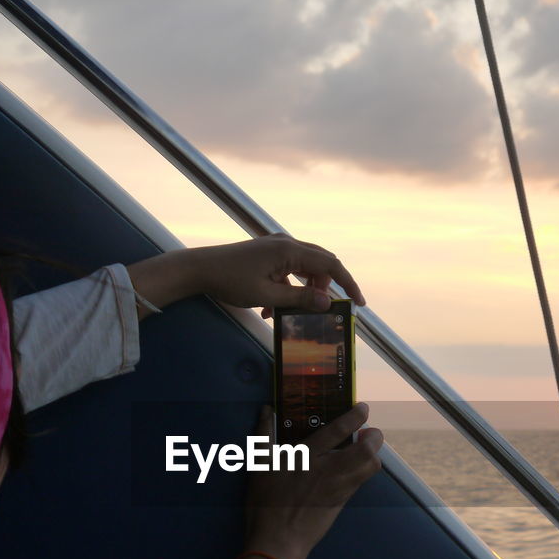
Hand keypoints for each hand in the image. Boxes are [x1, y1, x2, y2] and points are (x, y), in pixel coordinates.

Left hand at [127, 235, 363, 319]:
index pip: (330, 264)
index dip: (347, 283)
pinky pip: (287, 272)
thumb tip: (328, 303)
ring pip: (303, 270)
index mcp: (290, 250)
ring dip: (302, 293)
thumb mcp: (267, 295)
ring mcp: (276, 246)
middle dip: (324, 290)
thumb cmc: (230, 281)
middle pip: (320, 265)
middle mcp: (286, 243)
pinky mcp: (267, 254)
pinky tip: (272, 311)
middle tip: (325, 312)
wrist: (200, 269)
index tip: (358, 302)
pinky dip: (287, 290)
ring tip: (292, 314)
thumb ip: (299, 300)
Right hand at [242, 402, 382, 558]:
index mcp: (307, 457)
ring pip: (369, 468)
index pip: (337, 431)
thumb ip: (263, 435)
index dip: (354, 417)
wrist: (278, 540)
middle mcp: (328, 471)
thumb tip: (265, 410)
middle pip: (366, 451)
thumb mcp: (259, 466)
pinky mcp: (341, 503)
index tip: (362, 408)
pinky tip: (352, 469)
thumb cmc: (265, 502)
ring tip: (366, 450)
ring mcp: (338, 489)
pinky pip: (359, 483)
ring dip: (372, 455)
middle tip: (370, 432)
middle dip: (375, 438)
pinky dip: (362, 472)